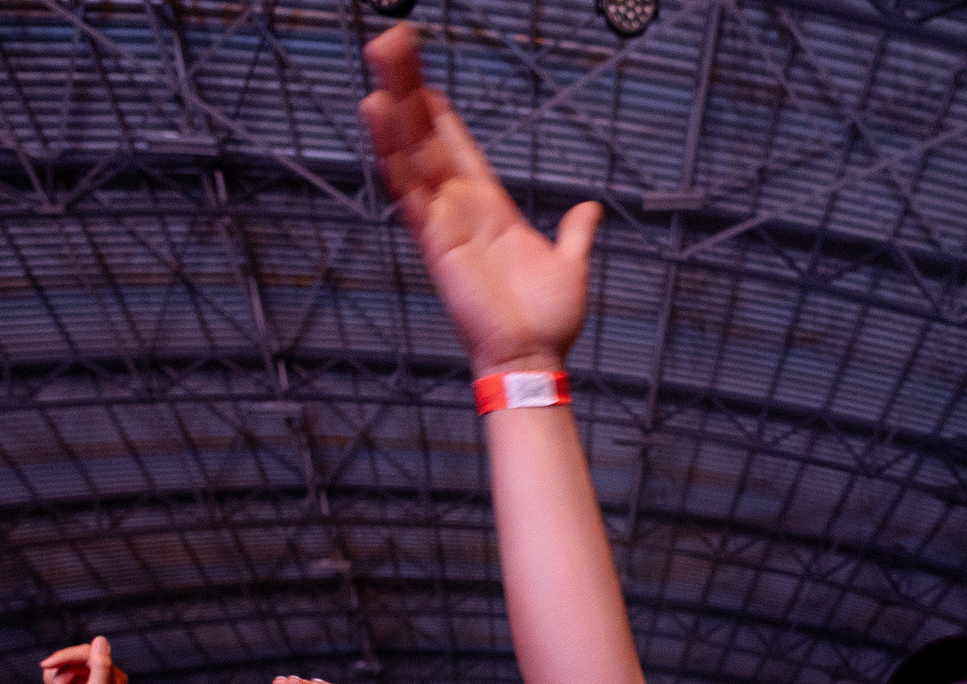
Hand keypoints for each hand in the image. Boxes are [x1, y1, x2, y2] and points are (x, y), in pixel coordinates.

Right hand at [42, 636, 129, 683]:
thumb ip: (101, 667)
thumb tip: (101, 638)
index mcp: (113, 675)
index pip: (86, 652)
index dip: (65, 656)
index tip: (47, 665)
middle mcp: (102, 675)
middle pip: (71, 659)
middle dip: (59, 678)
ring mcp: (86, 681)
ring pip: (60, 667)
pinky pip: (54, 676)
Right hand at [361, 25, 601, 373]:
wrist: (532, 357)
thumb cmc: (544, 321)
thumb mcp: (570, 264)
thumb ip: (575, 233)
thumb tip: (588, 210)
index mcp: (488, 208)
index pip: (457, 148)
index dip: (439, 115)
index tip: (424, 80)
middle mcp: (458, 208)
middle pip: (425, 136)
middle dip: (408, 89)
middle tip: (391, 43)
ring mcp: (443, 219)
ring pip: (411, 150)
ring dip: (394, 103)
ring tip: (380, 58)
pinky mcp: (433, 237)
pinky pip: (407, 185)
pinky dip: (391, 149)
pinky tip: (377, 112)